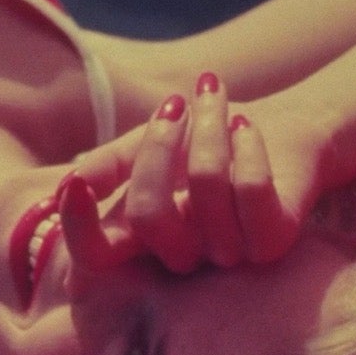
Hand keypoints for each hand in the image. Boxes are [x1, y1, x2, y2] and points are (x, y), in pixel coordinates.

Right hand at [63, 73, 322, 273]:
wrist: (286, 129)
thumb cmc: (210, 140)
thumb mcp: (149, 144)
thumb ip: (109, 165)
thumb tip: (69, 182)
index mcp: (147, 237)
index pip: (97, 257)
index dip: (78, 228)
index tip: (74, 184)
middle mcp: (184, 253)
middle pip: (146, 217)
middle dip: (157, 148)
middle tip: (175, 105)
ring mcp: (230, 252)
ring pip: (203, 188)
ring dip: (209, 125)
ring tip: (216, 96)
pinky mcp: (274, 239)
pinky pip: (250, 190)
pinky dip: (247, 145)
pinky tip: (248, 127)